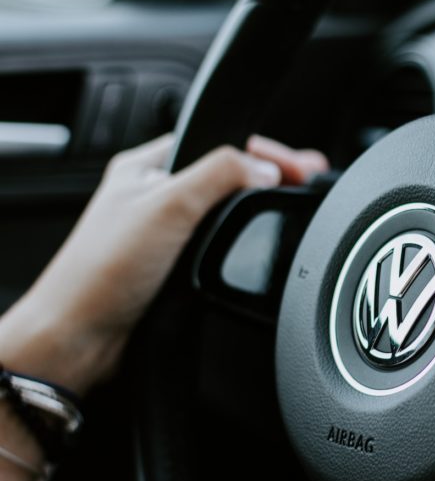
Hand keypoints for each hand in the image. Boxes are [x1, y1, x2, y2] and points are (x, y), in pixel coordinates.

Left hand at [0, 134, 327, 394]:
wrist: (83, 338)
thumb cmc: (101, 271)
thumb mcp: (169, 205)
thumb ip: (221, 175)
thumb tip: (266, 167)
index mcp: (148, 166)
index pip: (219, 142)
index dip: (262, 150)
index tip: (300, 165)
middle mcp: (156, 196)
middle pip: (226, 176)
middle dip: (267, 176)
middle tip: (306, 181)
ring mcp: (166, 233)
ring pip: (224, 212)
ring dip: (254, 211)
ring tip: (289, 204)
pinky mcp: (174, 266)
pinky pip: (218, 244)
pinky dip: (241, 242)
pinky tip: (255, 244)